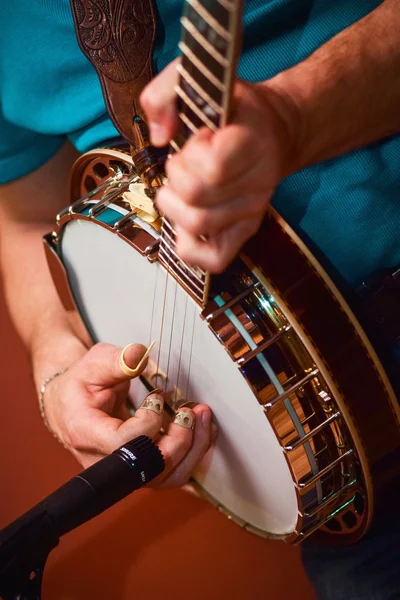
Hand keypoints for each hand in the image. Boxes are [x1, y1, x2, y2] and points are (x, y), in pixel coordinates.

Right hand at [42, 342, 215, 487]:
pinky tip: (202, 430)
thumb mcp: (92, 364)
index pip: (123, 443)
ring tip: (203, 417)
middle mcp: (105, 462)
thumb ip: (116, 360)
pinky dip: (193, 453)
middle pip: (150, 469)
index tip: (157, 397)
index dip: (148, 423)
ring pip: (167, 477)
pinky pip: (172, 473)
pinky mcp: (142, 470)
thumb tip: (139, 355)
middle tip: (190, 411)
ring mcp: (125, 471)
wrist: (72, 405)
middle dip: (179, 440)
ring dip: (193, 449)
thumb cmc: (81, 385)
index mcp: (87, 434)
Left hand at [141, 59, 297, 271]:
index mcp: (251, 142)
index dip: (190, 155)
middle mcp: (256, 182)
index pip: (211, 168)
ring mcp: (252, 210)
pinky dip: (189, 248)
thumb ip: (164, 93)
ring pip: (197, 226)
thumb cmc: (233, 108)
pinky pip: (214, 259)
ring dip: (174, 206)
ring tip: (182, 187)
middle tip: (184, 162)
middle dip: (175, 177)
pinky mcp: (246, 231)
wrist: (274, 130)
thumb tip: (159, 136)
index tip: (197, 139)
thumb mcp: (197, 79)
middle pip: (196, 198)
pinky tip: (185, 221)